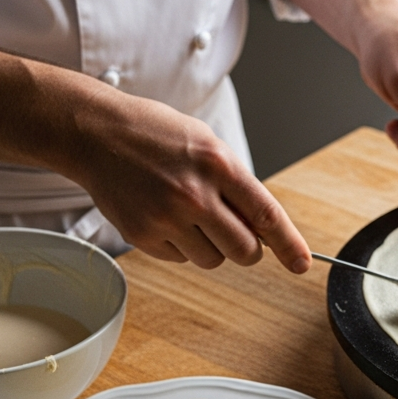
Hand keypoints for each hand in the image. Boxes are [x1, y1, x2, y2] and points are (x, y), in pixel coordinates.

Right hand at [0, 36, 310, 274]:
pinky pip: (181, 260)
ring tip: (191, 216)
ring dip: (212, 247)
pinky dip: (181, 247)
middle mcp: (195, 195)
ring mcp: (168, 219)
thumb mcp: (205, 144)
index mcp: (217, 164)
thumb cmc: (154, 135)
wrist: (95, 134)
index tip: (302, 265)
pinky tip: (165, 218)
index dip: (288, 245)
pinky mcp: (145, 236)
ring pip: (213, 260)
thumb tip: (264, 229)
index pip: (265, 215)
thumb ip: (235, 184)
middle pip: (244, 251)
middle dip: (247, 249)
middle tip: (235, 233)